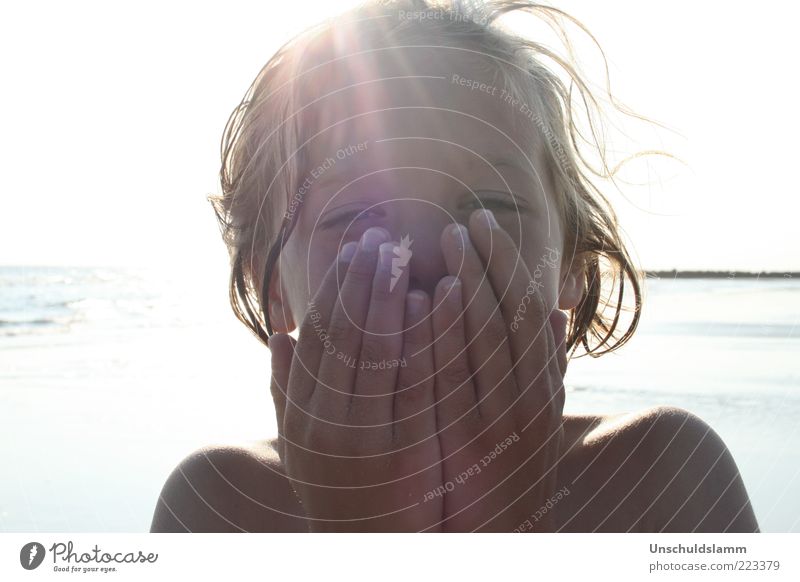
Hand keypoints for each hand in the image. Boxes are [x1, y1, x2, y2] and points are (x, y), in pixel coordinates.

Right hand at [268, 227, 444, 530]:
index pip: (316, 336)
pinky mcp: (406, 447)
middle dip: (363, 280)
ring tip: (407, 255)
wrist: (368, 550)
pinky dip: (426, 333)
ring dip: (391, 296)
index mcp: (302, 414)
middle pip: (344, 334)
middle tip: (382, 237)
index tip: (352, 250)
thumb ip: (287, 391)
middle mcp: (325, 420)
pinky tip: (438, 297)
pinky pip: (417, 379)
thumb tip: (279, 334)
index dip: (333, 288)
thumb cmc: (337, 489)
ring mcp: (365, 435)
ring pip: (377, 349)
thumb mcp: (301, 445)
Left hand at [431, 209, 567, 531]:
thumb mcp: (539, 414)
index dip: (505, 262)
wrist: (498, 535)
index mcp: (544, 384)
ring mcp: (500, 416)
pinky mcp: (468, 438)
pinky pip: (454, 372)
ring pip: (485, 334)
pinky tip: (426, 295)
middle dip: (483, 261)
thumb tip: (555, 305)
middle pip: (508, 313)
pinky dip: (442, 330)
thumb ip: (546, 362)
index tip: (481, 225)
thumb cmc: (513, 466)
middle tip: (457, 224)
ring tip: (441, 243)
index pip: (527, 307)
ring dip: (465, 282)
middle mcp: (529, 396)